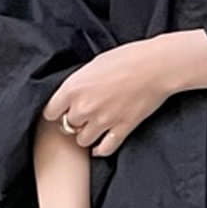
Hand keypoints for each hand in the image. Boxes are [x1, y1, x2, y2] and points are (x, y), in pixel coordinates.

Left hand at [42, 30, 206, 155]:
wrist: (155, 66)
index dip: (55, 111)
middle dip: (73, 122)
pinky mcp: (121, 130)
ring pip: (83, 141)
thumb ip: (79, 82)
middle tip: (80, 117)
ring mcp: (103, 121)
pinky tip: (100, 146)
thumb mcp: (94, 64)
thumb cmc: (126, 58)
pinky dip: (100, 149)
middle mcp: (84, 108)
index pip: (50, 111)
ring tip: (91, 129)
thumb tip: (74, 93)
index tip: (60, 110)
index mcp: (74, 88)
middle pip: (67, 127)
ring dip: (86, 136)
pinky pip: (104, 149)